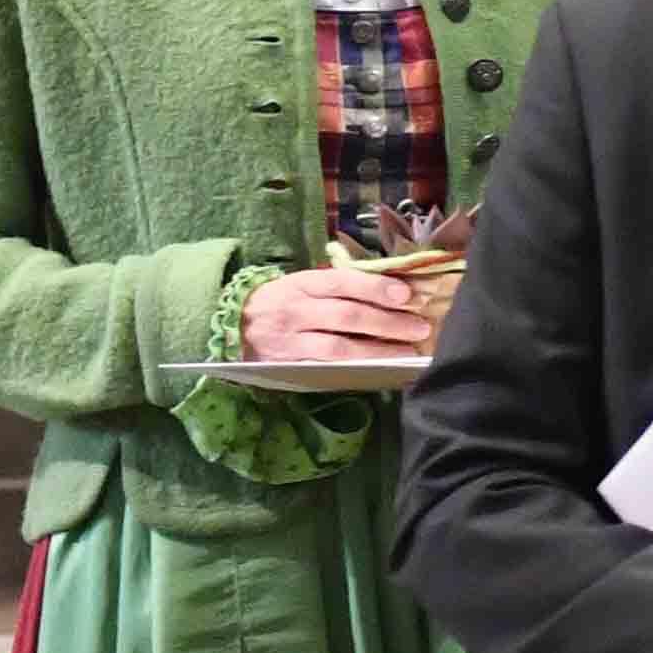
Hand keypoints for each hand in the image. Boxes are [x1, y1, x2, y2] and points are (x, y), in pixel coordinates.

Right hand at [237, 262, 441, 366]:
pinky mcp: (289, 366)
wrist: (232, 326)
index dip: (375, 287)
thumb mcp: (303, 285)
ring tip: (407, 352)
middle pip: (346, 315)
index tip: (406, 294)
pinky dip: (355, 369)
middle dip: (387, 322)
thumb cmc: (283, 302)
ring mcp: (290, 341)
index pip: (342, 282)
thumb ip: (340, 287)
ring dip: (377, 350)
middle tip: (420, 328)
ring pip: (338, 347)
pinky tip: (380, 370)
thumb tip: (395, 290)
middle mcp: (294, 311)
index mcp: (301, 284)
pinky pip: (325, 369)